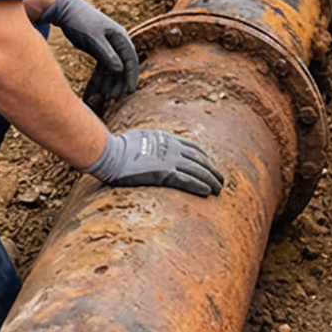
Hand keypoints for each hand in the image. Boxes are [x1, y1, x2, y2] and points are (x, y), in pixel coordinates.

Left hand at [41, 0, 139, 106]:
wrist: (66, 10)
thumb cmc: (81, 21)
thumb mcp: (94, 38)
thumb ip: (107, 54)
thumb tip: (120, 69)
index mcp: (120, 36)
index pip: (130, 59)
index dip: (131, 76)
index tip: (130, 91)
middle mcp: (117, 41)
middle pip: (123, 65)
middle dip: (120, 82)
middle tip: (116, 98)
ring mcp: (108, 45)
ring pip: (112, 68)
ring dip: (110, 82)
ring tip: (106, 97)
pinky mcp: (98, 49)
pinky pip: (102, 67)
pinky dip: (100, 78)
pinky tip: (97, 90)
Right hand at [88, 128, 224, 195]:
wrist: (109, 153)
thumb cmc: (117, 148)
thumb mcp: (139, 139)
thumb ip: (150, 144)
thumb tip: (148, 150)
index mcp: (167, 139)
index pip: (193, 148)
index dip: (205, 159)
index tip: (210, 166)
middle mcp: (172, 148)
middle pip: (200, 160)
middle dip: (212, 171)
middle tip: (221, 181)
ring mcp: (169, 160)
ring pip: (197, 171)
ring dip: (210, 181)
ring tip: (219, 190)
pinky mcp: (164, 174)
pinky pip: (187, 181)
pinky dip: (199, 186)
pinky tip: (207, 192)